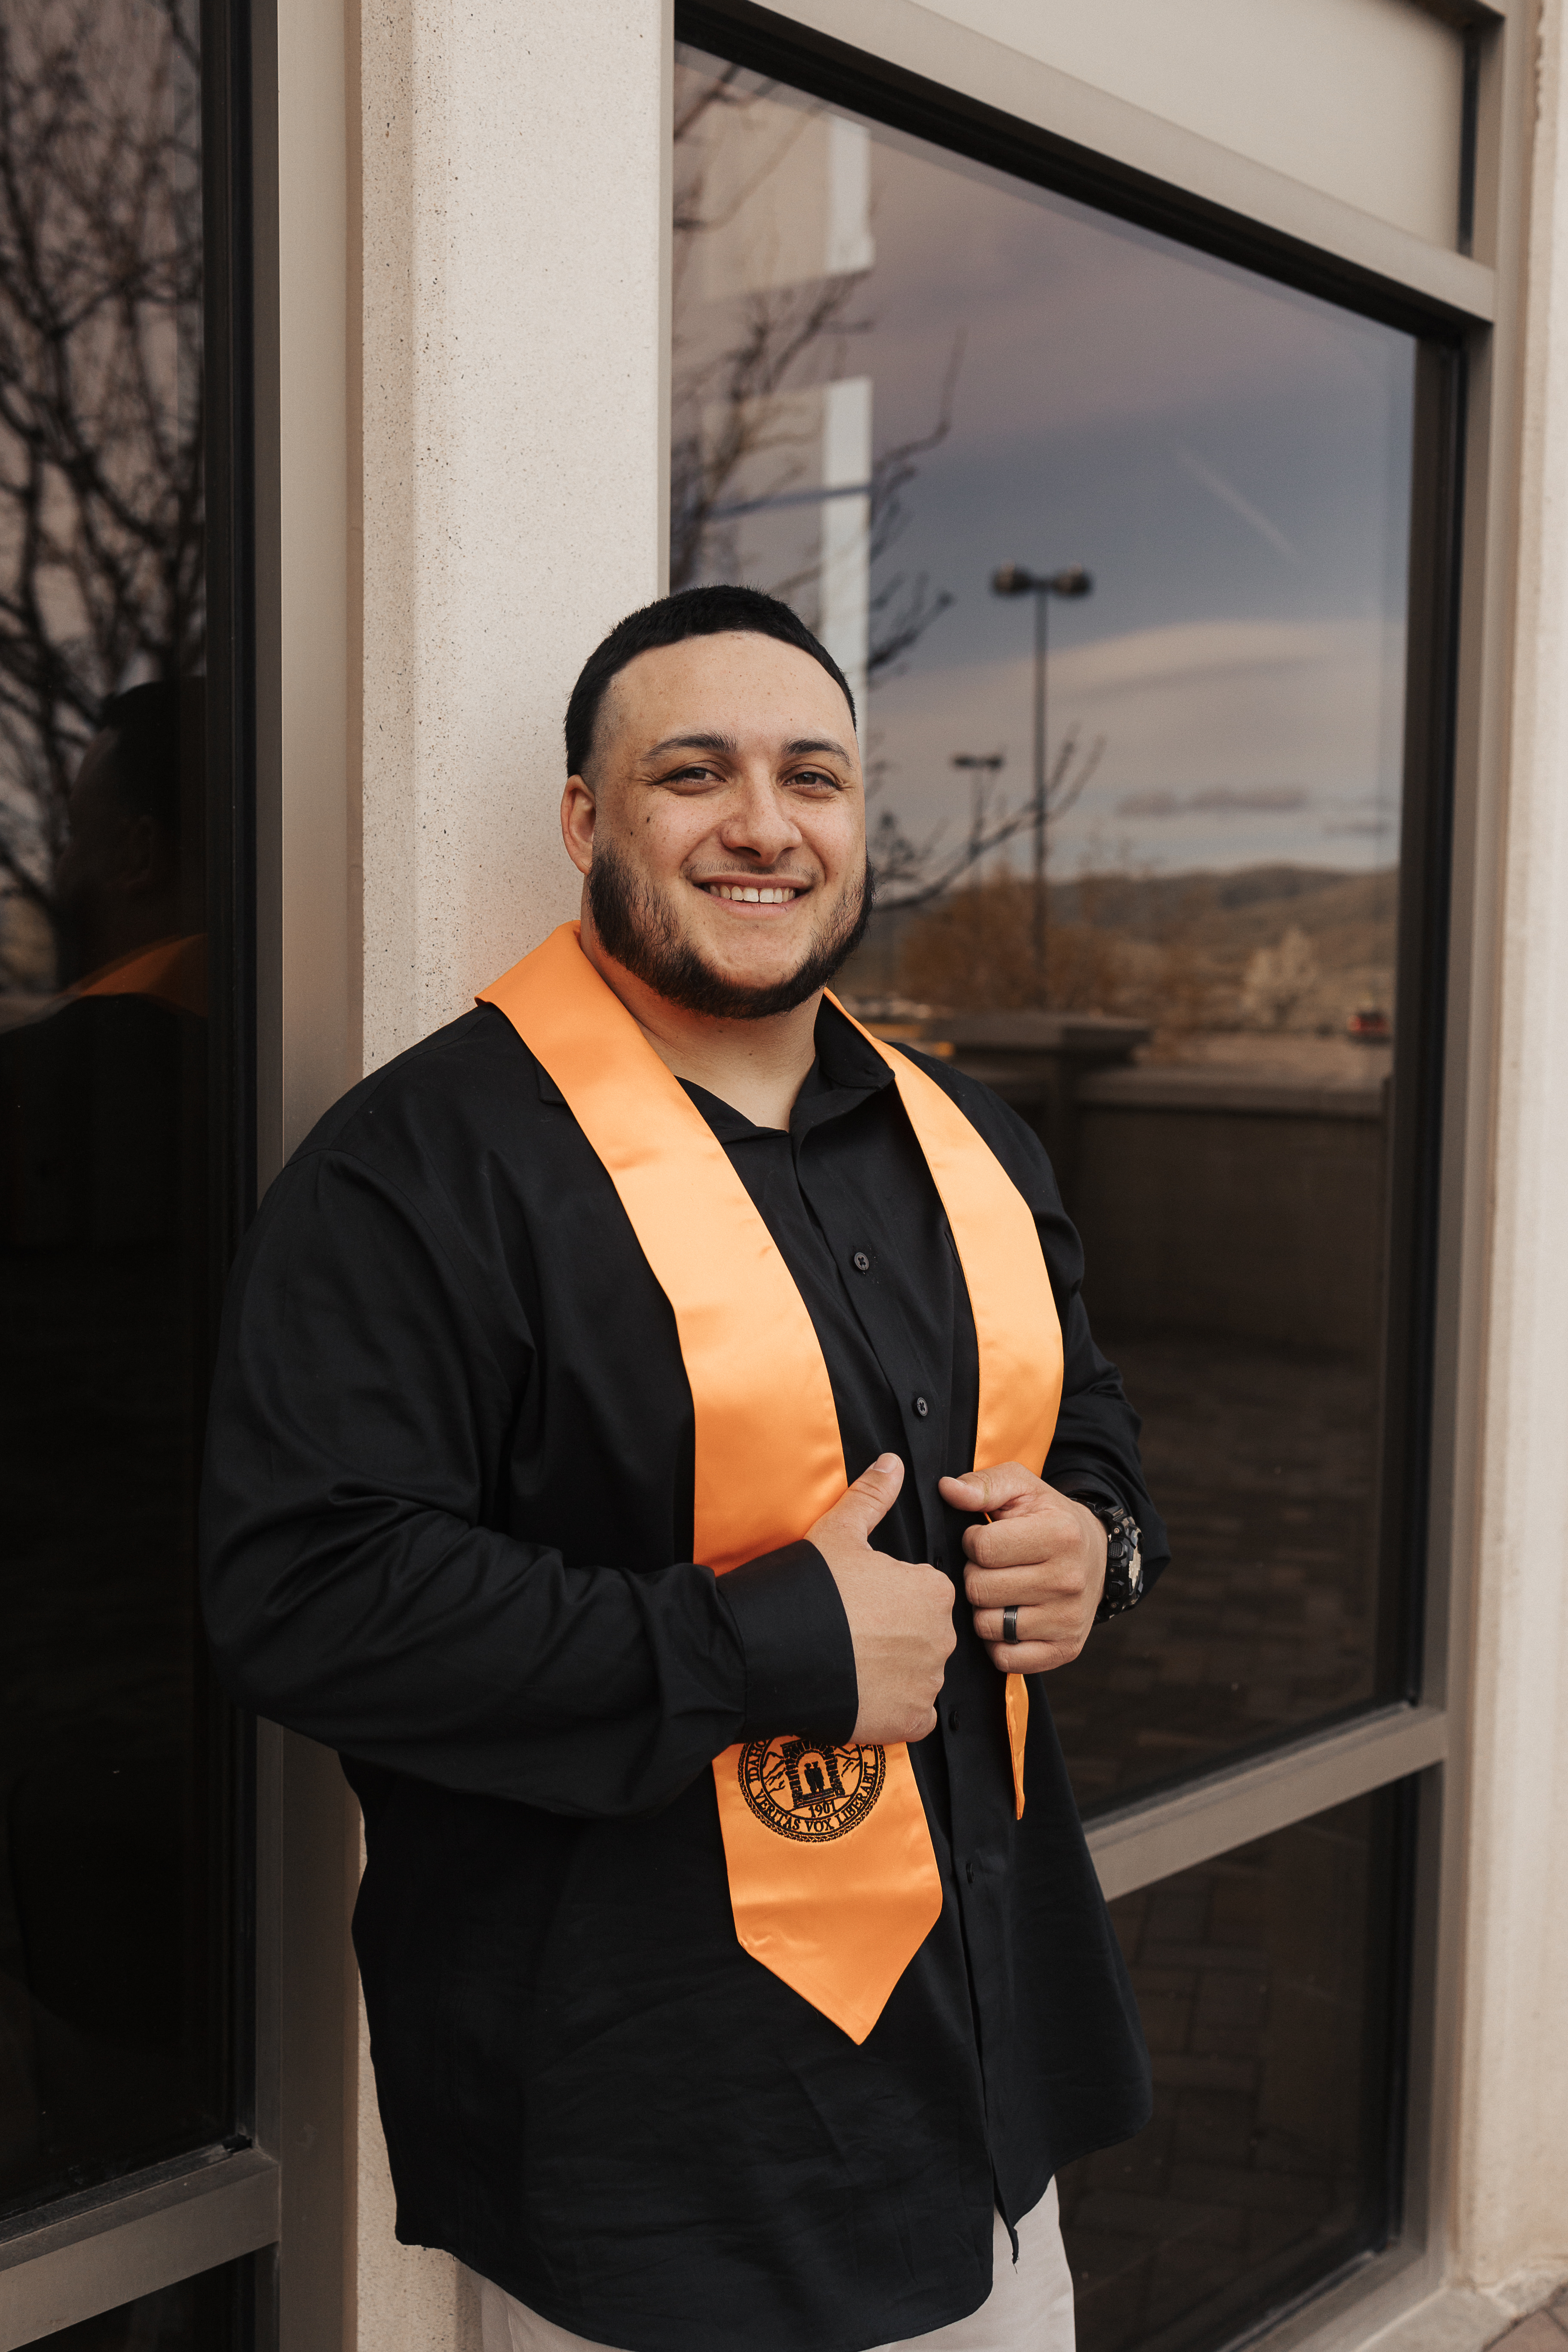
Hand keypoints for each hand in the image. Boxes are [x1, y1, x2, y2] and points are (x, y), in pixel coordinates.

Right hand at [807, 1454, 955, 1745]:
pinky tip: (861, 1692)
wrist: (771, 1653)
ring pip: (919, 1674)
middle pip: (924, 1634)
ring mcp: (927, 1681)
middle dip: (895, 1635)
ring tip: (852, 1662)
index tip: (861, 1603)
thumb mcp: (838, 1532)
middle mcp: (941, 1635)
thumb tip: (892, 1463)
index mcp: (931, 1589)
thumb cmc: (808, 1590)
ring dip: (894, 1672)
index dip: (890, 1597)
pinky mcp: (911, 1720)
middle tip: (853, 1633)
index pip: (925, 1593)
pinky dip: (891, 1707)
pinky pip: (913, 1714)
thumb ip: (872, 1496)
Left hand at [937, 1463, 1107, 1673]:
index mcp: (1059, 1535)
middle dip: (975, 1575)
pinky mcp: (1064, 1650)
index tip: (985, 1538)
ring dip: (983, 1609)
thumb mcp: (1022, 1488)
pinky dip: (997, 1643)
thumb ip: (984, 1485)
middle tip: (991, 1567)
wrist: (1095, 1555)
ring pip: (987, 1626)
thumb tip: (947, 1489)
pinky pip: (1005, 1659)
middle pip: (980, 1589)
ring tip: (1000, 1590)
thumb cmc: (1049, 1518)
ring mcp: (1068, 1620)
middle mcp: (1068, 1580)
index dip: (973, 1541)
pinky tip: (1007, 1618)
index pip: (982, 1548)